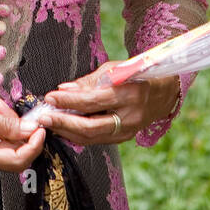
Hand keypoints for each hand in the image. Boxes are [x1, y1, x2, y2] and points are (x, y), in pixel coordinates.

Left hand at [40, 61, 181, 144]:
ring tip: (50, 124)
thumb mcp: (114, 70)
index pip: (92, 101)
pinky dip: (79, 135)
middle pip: (90, 127)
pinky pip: (98, 139)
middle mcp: (129, 116)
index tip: (50, 98)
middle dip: (64, 123)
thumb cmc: (136, 75)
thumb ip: (88, 82)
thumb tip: (63, 90)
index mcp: (128, 94)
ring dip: (68, 132)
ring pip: (92, 137)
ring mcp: (128, 131)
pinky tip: (65, 129)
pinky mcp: (125, 138)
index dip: (68, 101)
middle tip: (44, 117)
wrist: (164, 92)